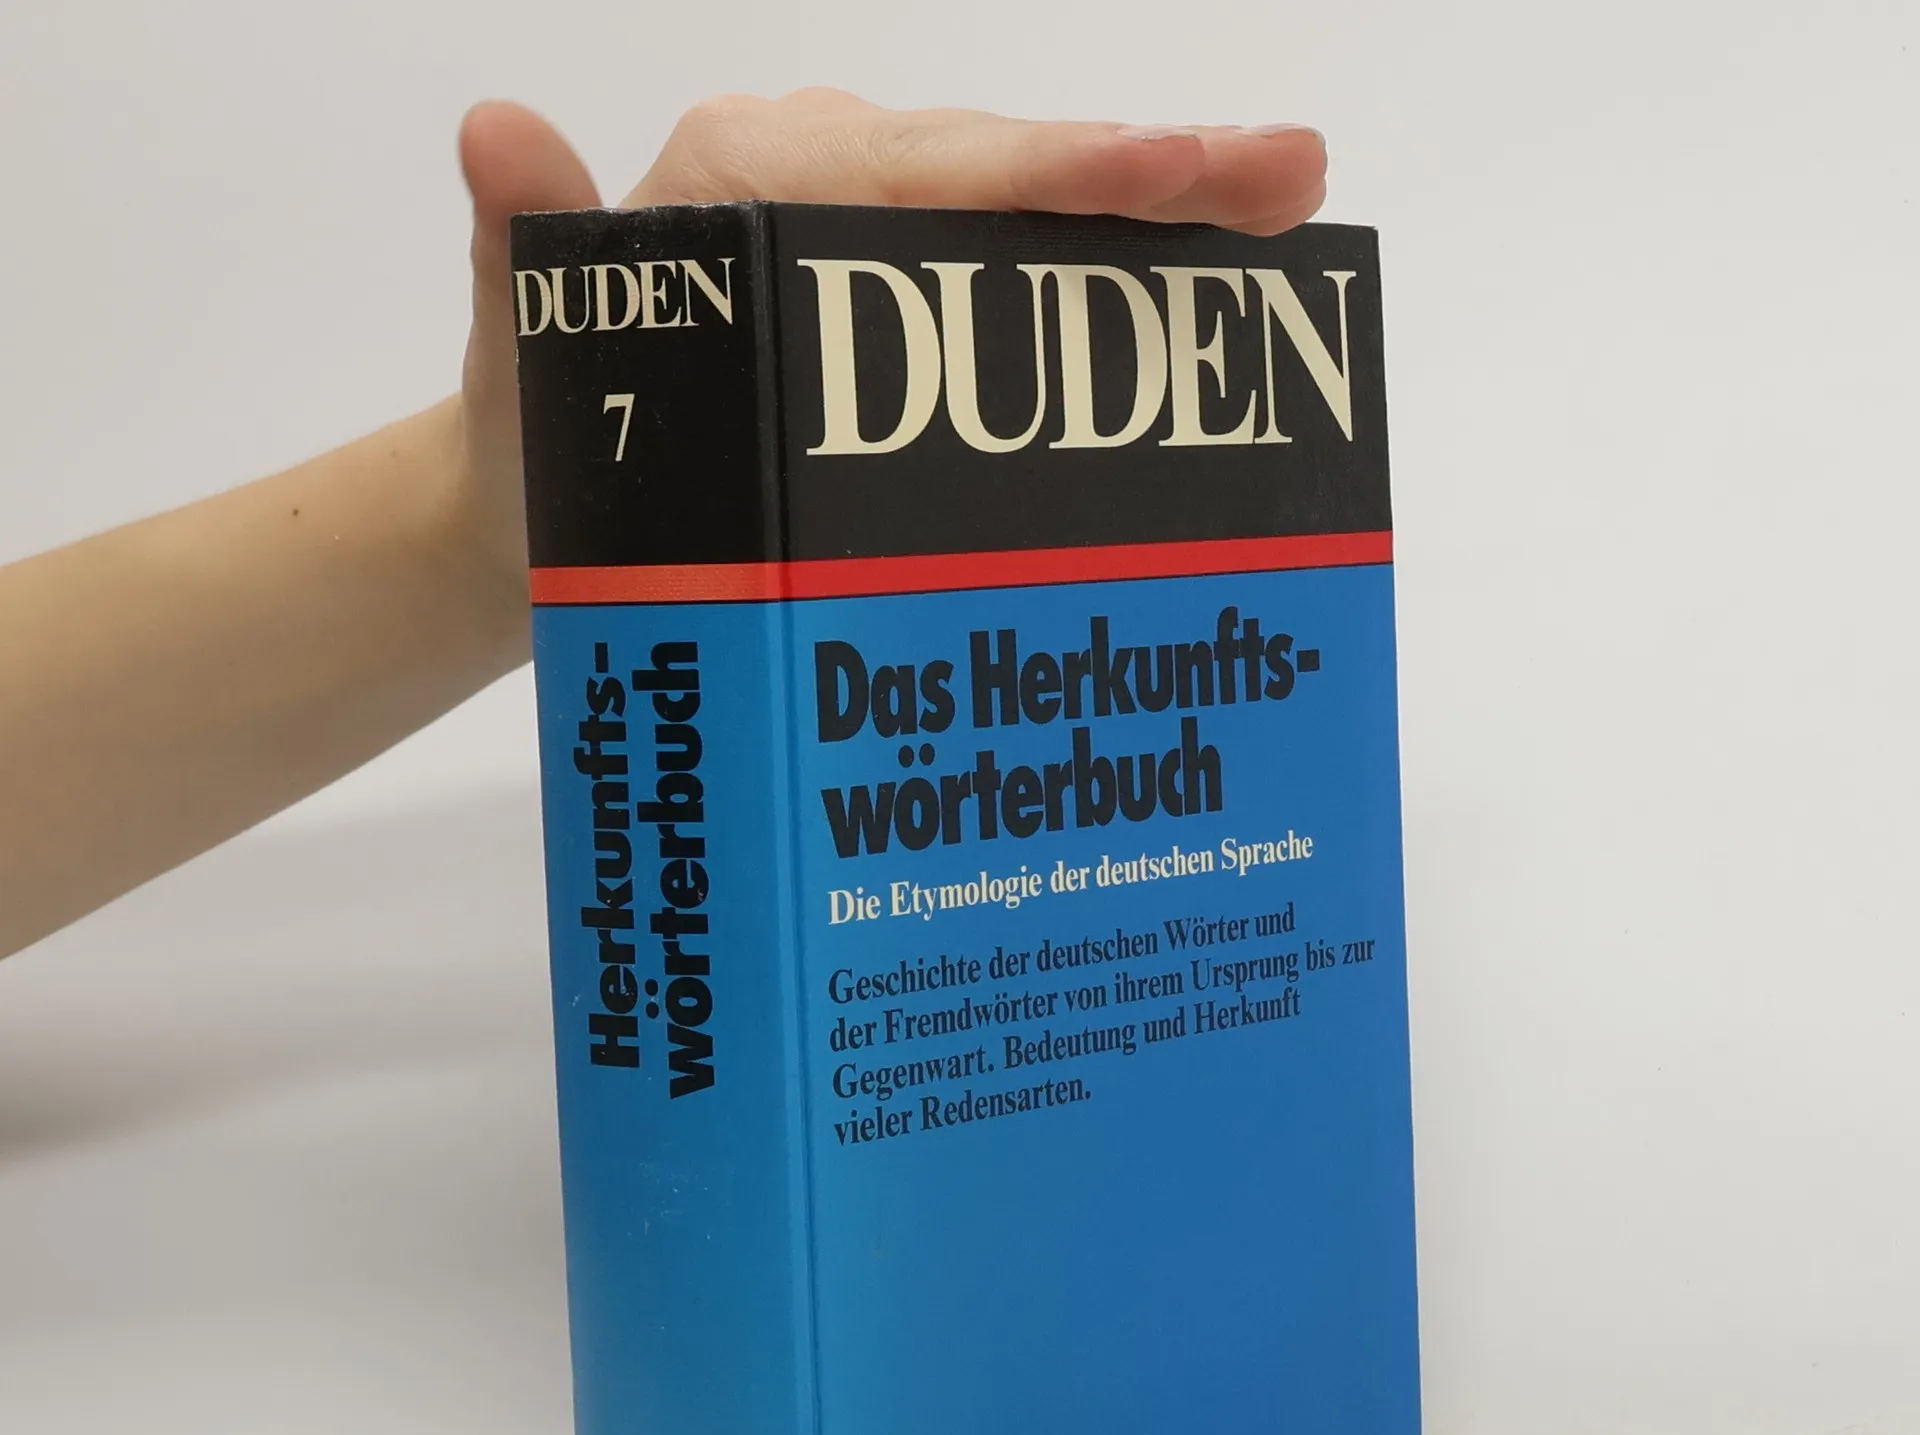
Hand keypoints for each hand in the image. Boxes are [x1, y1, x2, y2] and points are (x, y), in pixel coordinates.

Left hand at [454, 91, 1327, 591]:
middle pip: (1010, 172)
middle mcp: (827, 183)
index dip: (1059, 168)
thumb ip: (530, 256)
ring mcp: (872, 240)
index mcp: (750, 175)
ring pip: (1032, 218)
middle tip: (1295, 178)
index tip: (1175, 165)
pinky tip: (1210, 301)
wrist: (540, 508)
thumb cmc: (539, 441)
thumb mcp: (527, 361)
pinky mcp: (897, 304)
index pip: (929, 164)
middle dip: (1157, 175)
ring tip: (1289, 223)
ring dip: (1162, 223)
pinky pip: (1015, 279)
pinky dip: (1111, 287)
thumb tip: (499, 135)